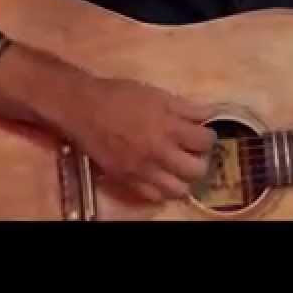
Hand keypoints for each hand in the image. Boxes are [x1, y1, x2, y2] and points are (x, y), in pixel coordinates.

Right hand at [62, 76, 217, 203]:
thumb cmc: (121, 96)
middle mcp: (158, 153)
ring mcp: (142, 170)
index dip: (208, 137)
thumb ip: (186, 108)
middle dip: (200, 161)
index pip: (206, 142)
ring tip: (178, 168)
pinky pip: (154, 197)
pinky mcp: (126, 181)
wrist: (83, 108)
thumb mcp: (158, 95)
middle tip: (192, 153)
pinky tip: (159, 176)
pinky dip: (161, 189)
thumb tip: (209, 114)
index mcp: (169, 127)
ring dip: (183, 180)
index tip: (201, 134)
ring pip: (178, 190)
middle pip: (197, 171)